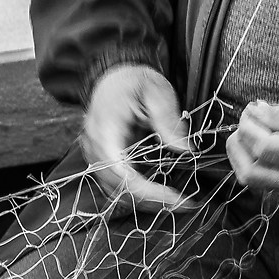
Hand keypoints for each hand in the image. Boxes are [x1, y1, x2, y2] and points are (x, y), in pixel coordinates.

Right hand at [83, 64, 192, 207]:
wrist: (112, 75)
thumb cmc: (133, 80)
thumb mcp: (156, 91)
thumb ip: (167, 120)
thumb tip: (184, 149)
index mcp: (104, 129)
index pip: (121, 172)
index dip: (147, 191)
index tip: (175, 197)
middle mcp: (94, 146)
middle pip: (118, 188)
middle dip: (151, 201)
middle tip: (184, 203)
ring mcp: (94, 154)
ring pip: (114, 191)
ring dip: (144, 201)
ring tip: (174, 201)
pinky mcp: (101, 160)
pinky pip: (114, 185)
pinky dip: (136, 194)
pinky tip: (158, 194)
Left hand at [226, 99, 278, 205]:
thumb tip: (255, 112)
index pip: (263, 148)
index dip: (248, 127)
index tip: (251, 110)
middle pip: (249, 172)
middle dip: (238, 144)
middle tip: (248, 122)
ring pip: (253, 181)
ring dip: (245, 155)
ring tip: (257, 132)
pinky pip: (267, 184)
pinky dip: (259, 164)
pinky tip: (272, 146)